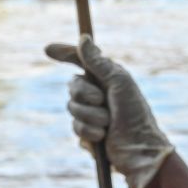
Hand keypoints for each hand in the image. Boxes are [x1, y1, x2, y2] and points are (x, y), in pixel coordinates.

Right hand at [45, 36, 174, 187]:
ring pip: (72, 108)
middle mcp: (97, 93)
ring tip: (108, 123)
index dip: (64, 54)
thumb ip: (98, 62)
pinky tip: (103, 137)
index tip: (48, 49)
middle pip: (72, 86)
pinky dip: (90, 132)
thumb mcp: (119, 83)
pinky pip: (76, 127)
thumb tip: (83, 38)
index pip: (80, 61)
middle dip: (86, 95)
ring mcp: (91, 113)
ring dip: (91, 116)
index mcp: (106, 77)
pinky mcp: (87, 133)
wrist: (139, 150)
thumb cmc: (135, 114)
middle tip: (104, 102)